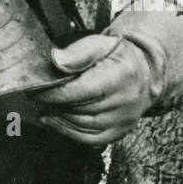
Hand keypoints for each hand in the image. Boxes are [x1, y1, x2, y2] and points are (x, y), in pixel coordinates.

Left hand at [30, 33, 155, 145]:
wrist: (146, 71)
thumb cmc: (119, 55)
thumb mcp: (101, 44)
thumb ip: (78, 52)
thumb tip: (56, 60)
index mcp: (120, 74)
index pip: (80, 90)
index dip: (54, 93)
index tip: (36, 89)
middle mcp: (125, 99)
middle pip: (79, 109)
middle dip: (54, 104)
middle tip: (37, 96)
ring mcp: (124, 118)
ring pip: (82, 125)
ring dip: (59, 118)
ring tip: (45, 107)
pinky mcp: (121, 131)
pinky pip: (91, 139)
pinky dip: (69, 133)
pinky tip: (56, 122)